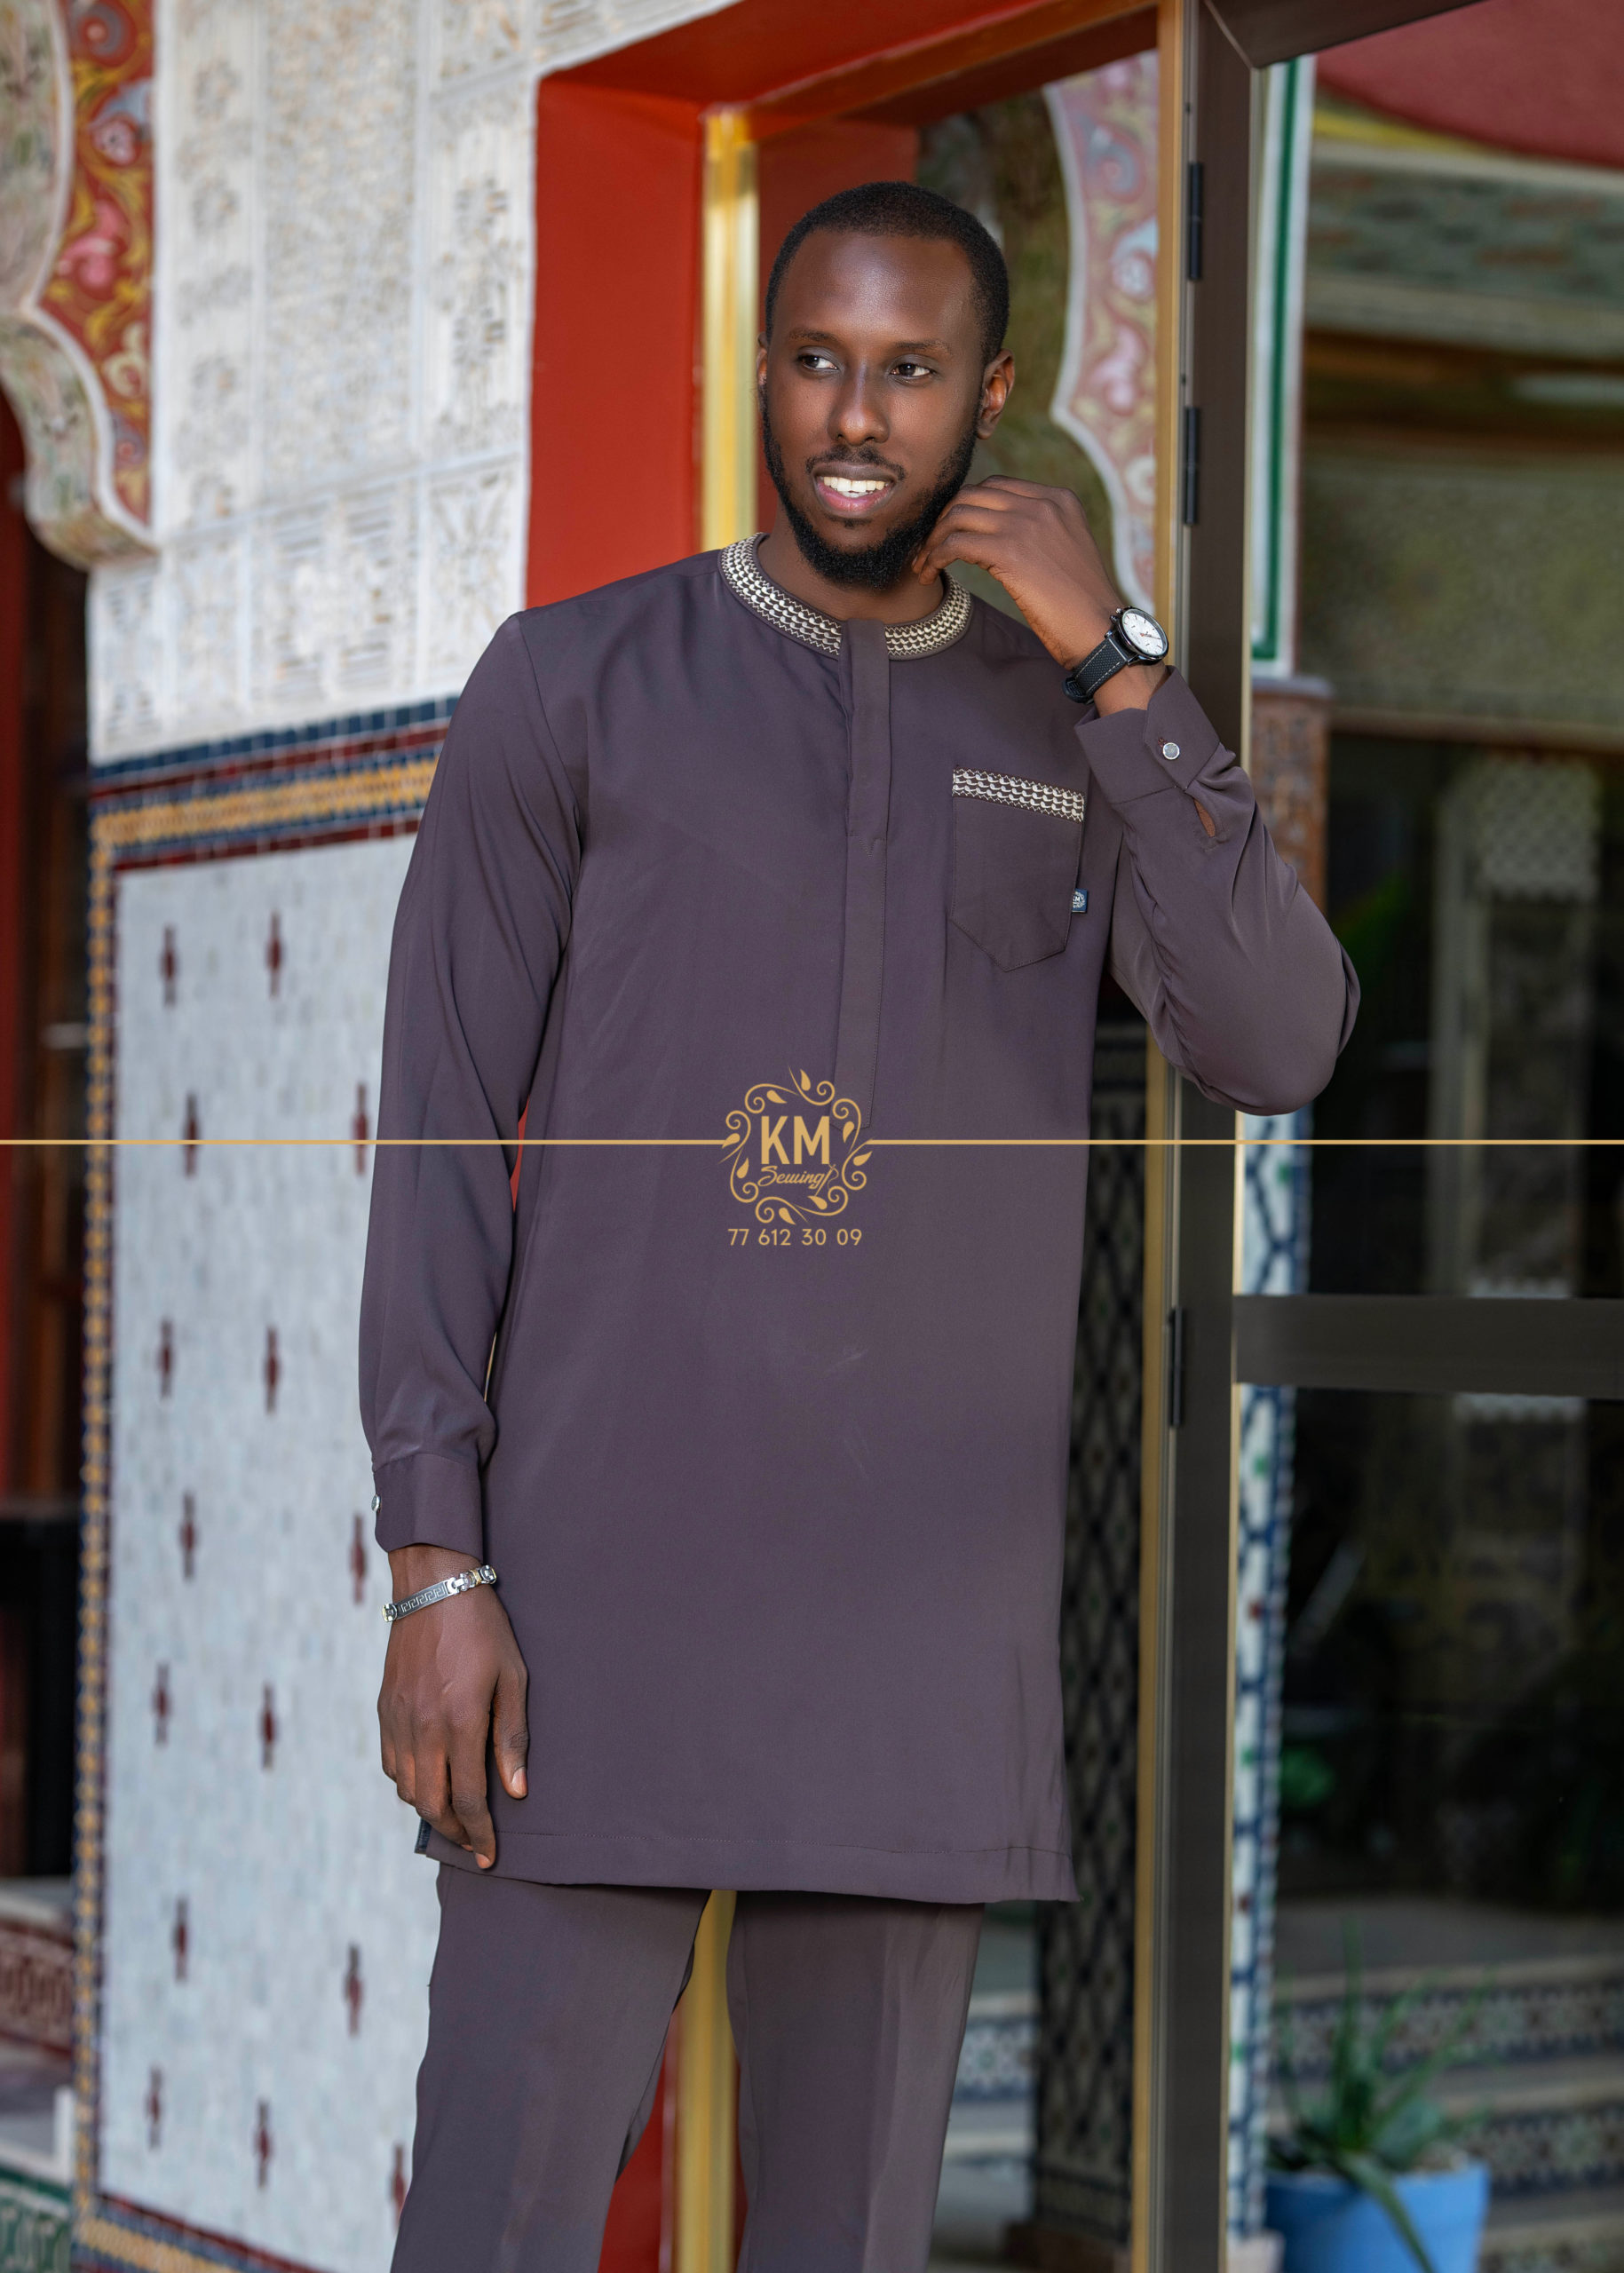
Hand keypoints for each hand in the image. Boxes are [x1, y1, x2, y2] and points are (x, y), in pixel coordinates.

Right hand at [378, 1545, 528, 1867]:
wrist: (434, 1587)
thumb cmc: (484, 1630)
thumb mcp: (513, 1677)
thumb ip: (511, 1736)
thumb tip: (516, 1790)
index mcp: (459, 1721)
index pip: (467, 1798)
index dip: (480, 1834)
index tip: (490, 1856)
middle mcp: (423, 1727)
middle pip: (432, 1803)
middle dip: (455, 1832)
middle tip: (475, 1844)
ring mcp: (398, 1720)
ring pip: (407, 1789)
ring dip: (430, 1811)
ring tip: (455, 1817)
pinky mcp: (384, 1710)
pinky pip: (391, 1764)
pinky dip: (408, 1784)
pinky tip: (427, 1782)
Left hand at [913, 477, 1166, 712]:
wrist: (1101, 631)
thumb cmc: (1081, 605)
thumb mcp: (1065, 551)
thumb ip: (1039, 532)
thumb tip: (996, 534)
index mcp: (1058, 498)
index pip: (995, 487)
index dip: (965, 508)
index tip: (948, 534)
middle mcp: (1043, 503)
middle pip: (972, 495)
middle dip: (942, 521)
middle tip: (928, 550)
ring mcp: (1027, 523)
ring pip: (958, 515)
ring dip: (933, 540)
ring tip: (924, 566)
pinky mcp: (1011, 550)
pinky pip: (956, 542)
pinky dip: (936, 556)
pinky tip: (931, 573)